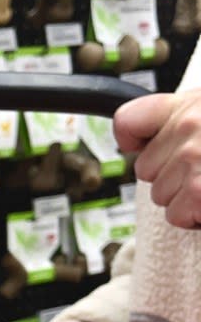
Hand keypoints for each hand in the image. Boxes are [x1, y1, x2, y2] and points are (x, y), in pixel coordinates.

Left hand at [114, 90, 200, 227]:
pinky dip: (197, 217)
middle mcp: (188, 127)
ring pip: (160, 196)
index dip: (133, 139)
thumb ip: (179, 118)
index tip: (141, 146)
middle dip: (172, 176)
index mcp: (189, 104)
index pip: (127, 120)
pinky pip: (178, 216)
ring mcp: (194, 159)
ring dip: (187, 199)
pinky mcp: (200, 192)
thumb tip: (138, 140)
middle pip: (144, 169)